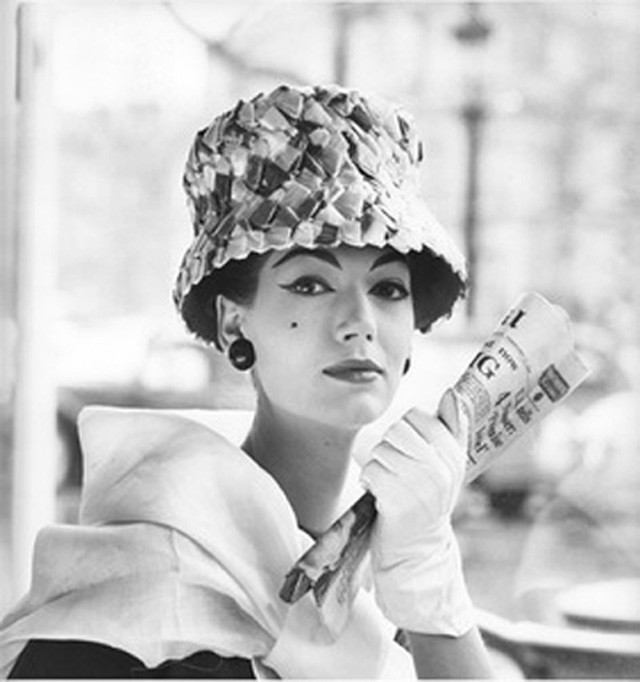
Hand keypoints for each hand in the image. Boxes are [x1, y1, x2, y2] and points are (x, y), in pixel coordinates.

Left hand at [360, 405, 474, 635]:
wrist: (419, 550)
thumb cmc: (429, 498)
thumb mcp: (448, 465)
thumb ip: (452, 427)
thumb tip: (452, 392)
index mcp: (454, 456)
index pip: (418, 417)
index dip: (407, 429)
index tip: (412, 450)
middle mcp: (440, 471)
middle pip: (397, 431)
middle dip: (389, 445)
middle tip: (396, 465)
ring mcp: (419, 488)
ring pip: (381, 451)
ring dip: (379, 466)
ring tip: (390, 483)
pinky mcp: (397, 503)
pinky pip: (371, 472)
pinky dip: (370, 482)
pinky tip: (380, 495)